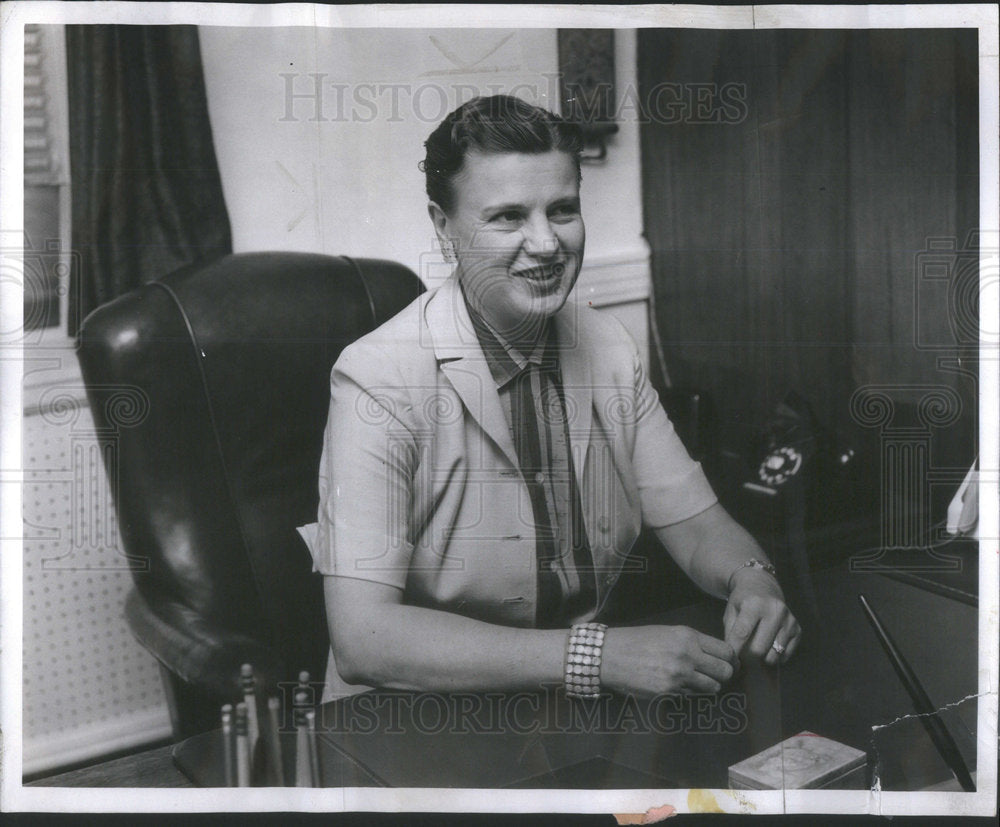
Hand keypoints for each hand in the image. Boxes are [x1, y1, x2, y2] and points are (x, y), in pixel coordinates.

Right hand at [602, 625, 738, 696]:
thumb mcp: (668, 632)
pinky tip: (681, 686)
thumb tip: (716, 656)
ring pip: (713, 687)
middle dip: (725, 676)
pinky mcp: (669, 691)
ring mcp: (679, 674)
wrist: (610, 655)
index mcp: (688, 636)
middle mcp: (687, 654)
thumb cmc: (638, 641)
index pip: (726, 651)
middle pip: (725, 671)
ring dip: (710, 687)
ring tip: (699, 682)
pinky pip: (693, 696)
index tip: (729, 664)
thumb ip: (693, 642)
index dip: (732, 660)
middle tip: (718, 677)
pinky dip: (691, 693)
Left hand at [723, 568, 800, 665]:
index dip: (734, 650)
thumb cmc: (742, 602)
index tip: (730, 660)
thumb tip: (733, 660)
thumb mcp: (731, 612)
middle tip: (741, 656)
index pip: (742, 633)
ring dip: (761, 659)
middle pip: (759, 649)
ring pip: (773, 656)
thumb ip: (730, 634)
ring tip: (753, 650)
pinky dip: (774, 657)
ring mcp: (789, 621)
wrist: (762, 586)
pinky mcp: (798, 630)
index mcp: (754, 604)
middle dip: (747, 657)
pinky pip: (785, 656)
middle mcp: (775, 611)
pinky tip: (767, 646)